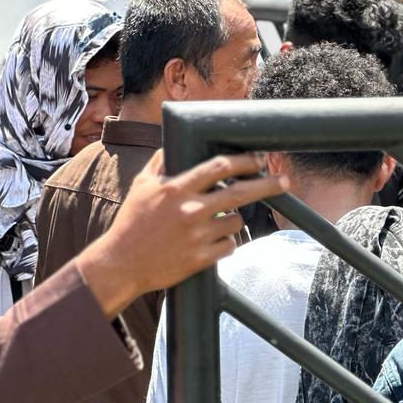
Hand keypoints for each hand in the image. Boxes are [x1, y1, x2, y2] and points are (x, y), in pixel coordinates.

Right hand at [78, 151, 288, 316]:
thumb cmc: (131, 222)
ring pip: (236, 221)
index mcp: (177, 188)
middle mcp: (190, 210)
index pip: (220, 166)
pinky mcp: (201, 259)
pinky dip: (225, 243)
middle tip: (283, 181)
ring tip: (214, 223)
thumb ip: (162, 161)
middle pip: (242, 192)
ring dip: (233, 220)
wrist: (120, 264)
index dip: (245, 160)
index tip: (259, 159)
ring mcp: (197, 235)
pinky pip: (229, 245)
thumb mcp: (141, 185)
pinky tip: (208, 242)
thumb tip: (176, 138)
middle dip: (268, 184)